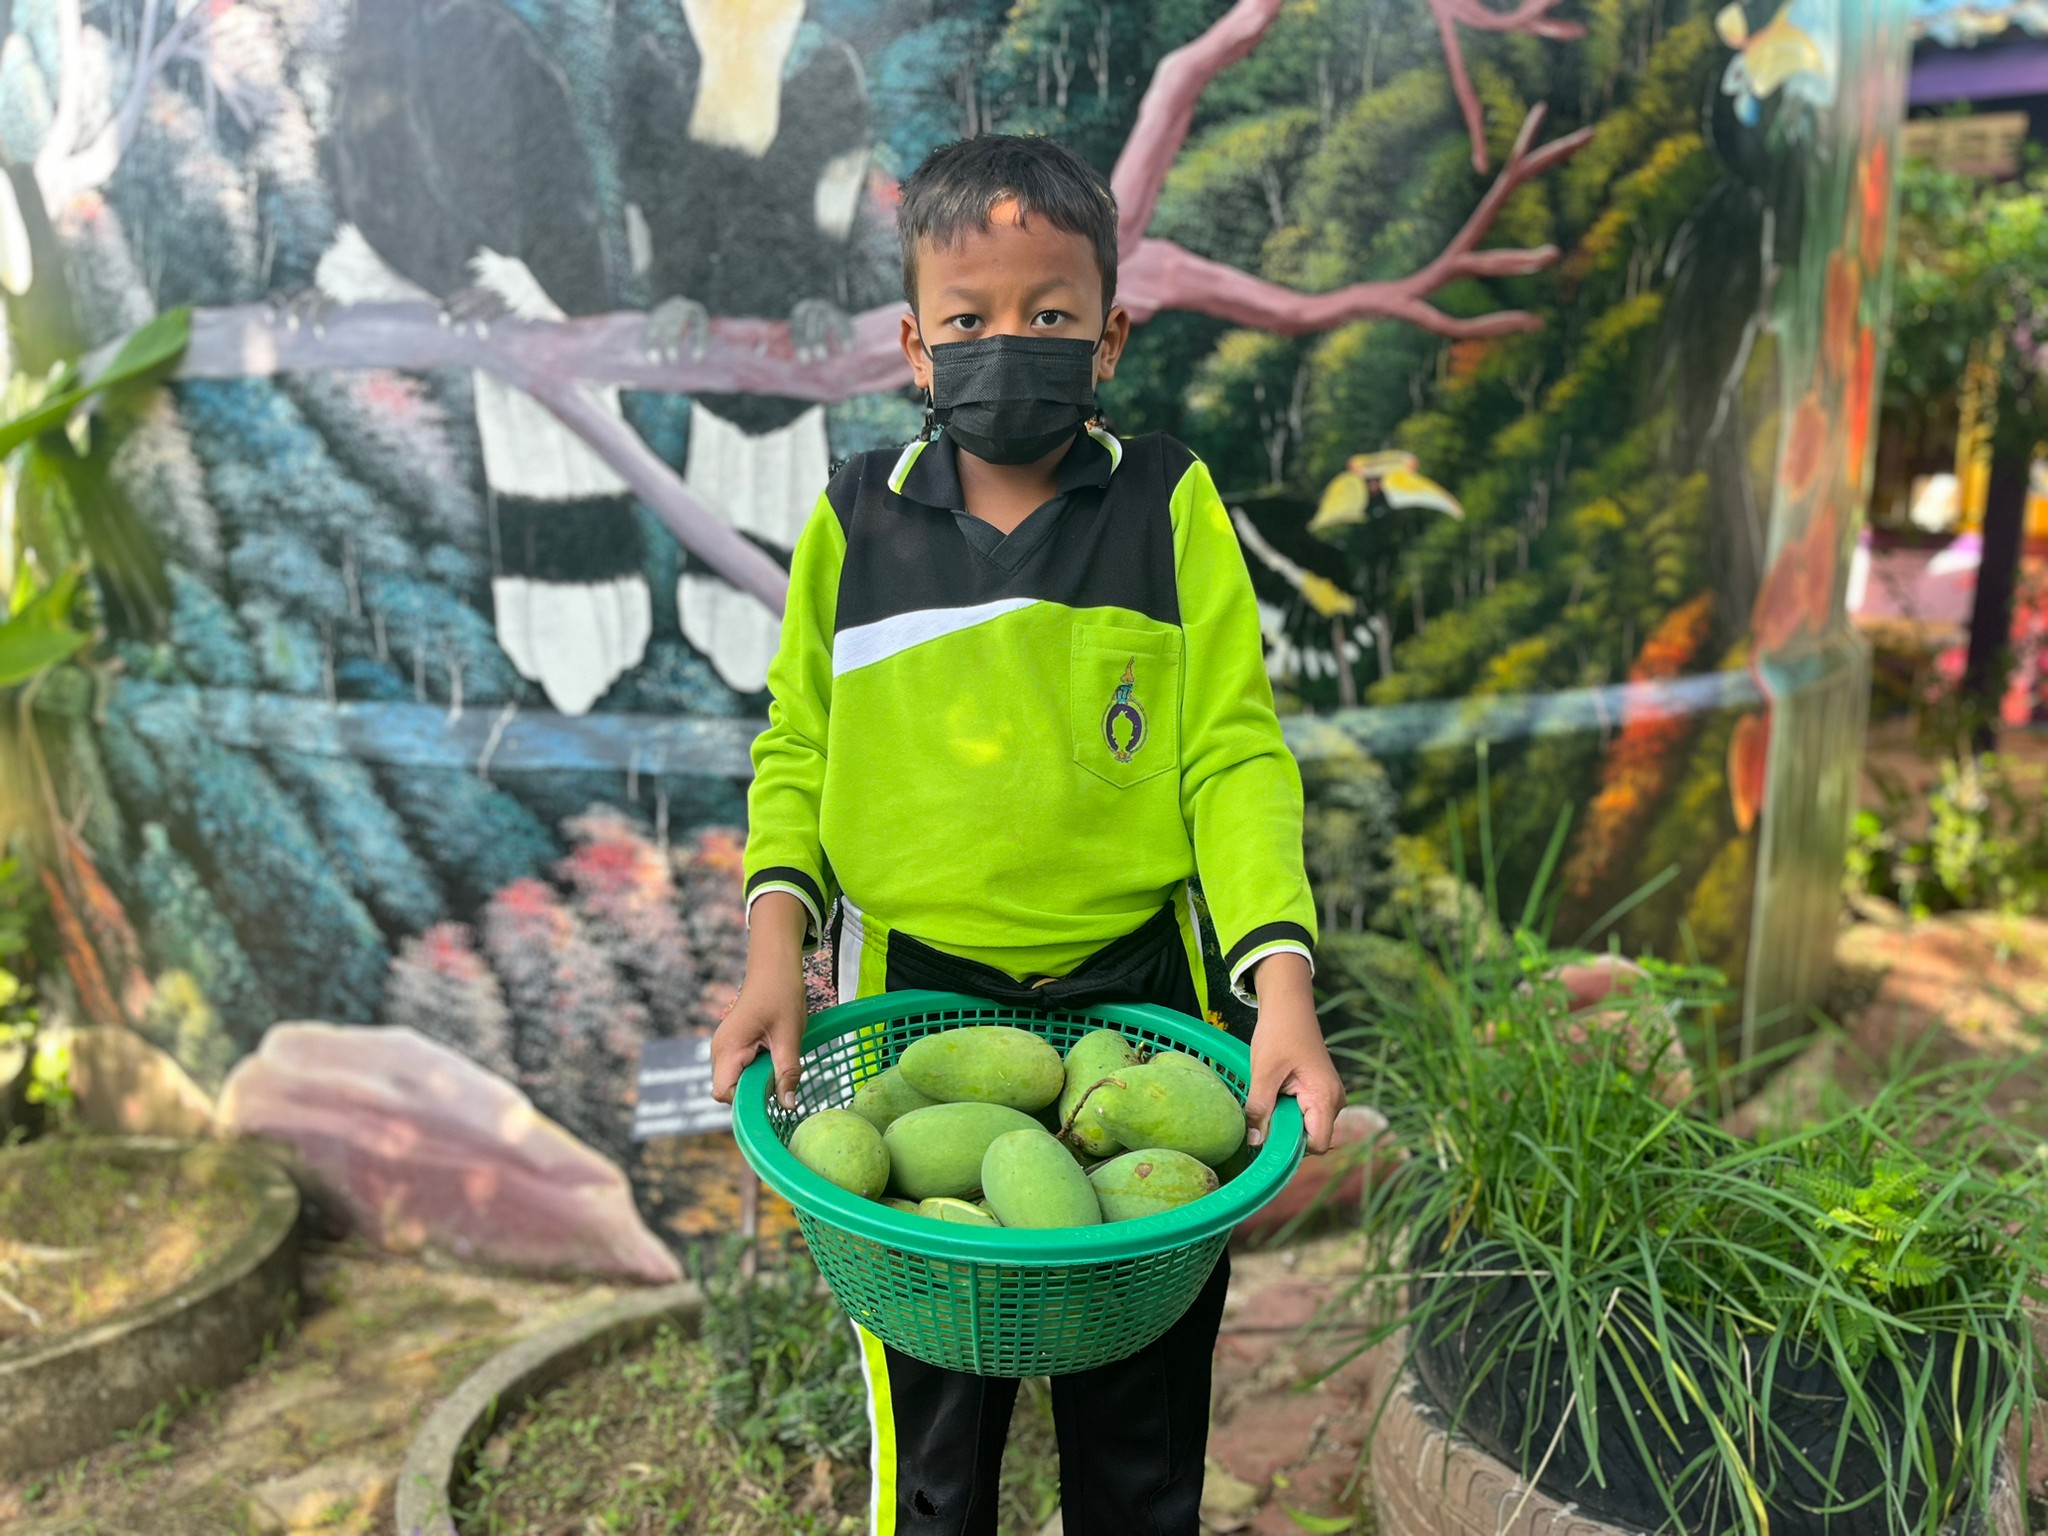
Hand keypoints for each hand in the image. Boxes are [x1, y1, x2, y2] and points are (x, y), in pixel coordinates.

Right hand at [710, 891, 809, 1108]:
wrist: (774, 967)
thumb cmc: (781, 995)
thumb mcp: (789, 1036)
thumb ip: (787, 1072)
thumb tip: (788, 1106)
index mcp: (728, 1048)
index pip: (723, 1092)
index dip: (746, 1101)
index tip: (771, 1096)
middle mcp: (719, 1050)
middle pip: (728, 1090)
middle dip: (754, 1092)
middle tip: (779, 1077)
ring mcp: (724, 1047)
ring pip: (735, 1080)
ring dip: (756, 1081)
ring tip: (777, 1062)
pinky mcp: (732, 1044)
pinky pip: (739, 1069)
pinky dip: (756, 1071)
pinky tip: (772, 1057)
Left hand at [1243, 952, 1345, 1155]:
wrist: (1288, 1005)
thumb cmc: (1279, 1033)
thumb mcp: (1263, 1072)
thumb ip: (1259, 1109)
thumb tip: (1253, 1143)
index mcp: (1325, 1097)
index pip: (1317, 1145)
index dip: (1292, 1150)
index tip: (1265, 1143)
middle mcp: (1334, 1101)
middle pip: (1311, 1139)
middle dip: (1285, 1137)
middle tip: (1259, 1122)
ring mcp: (1328, 1096)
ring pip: (1306, 1127)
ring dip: (1284, 1123)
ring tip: (1266, 1104)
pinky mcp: (1319, 1092)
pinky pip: (1305, 1114)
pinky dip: (1287, 1113)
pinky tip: (1272, 1098)